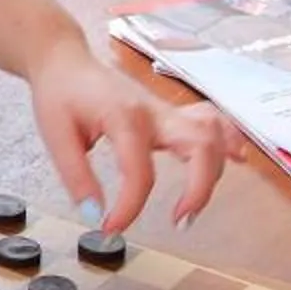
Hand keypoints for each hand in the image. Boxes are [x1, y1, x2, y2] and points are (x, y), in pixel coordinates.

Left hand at [27, 40, 249, 231]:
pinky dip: (227, 142)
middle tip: (179, 220)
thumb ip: (77, 177)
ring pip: (213, 134)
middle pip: (201, 145)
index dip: (130, 208)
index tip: (111, 228)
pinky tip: (235, 161)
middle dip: (199, 189)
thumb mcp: (55, 136)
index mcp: (125, 117)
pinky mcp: (171, 114)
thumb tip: (94, 215)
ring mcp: (167, 111)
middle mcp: (155, 112)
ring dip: (215, 170)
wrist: (65, 61)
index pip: (140, 172)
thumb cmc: (60, 93)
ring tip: (194, 206)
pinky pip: (210, 123)